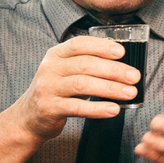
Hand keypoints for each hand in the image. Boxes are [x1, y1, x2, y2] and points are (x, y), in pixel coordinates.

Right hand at [0, 36, 136, 162]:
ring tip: (130, 93)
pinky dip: (98, 108)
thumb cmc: (56, 91)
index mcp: (55, 54)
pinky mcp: (49, 108)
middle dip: (114, 70)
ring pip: (83, 84)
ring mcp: (47, 89)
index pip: (79, 45)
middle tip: (134, 77)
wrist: (28, 117)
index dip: (101, 47)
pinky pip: (77, 107)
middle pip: (85, 65)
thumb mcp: (64, 71)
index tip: (122, 52)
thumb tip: (122, 62)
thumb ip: (84, 63)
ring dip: (110, 88)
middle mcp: (49, 69)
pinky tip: (113, 109)